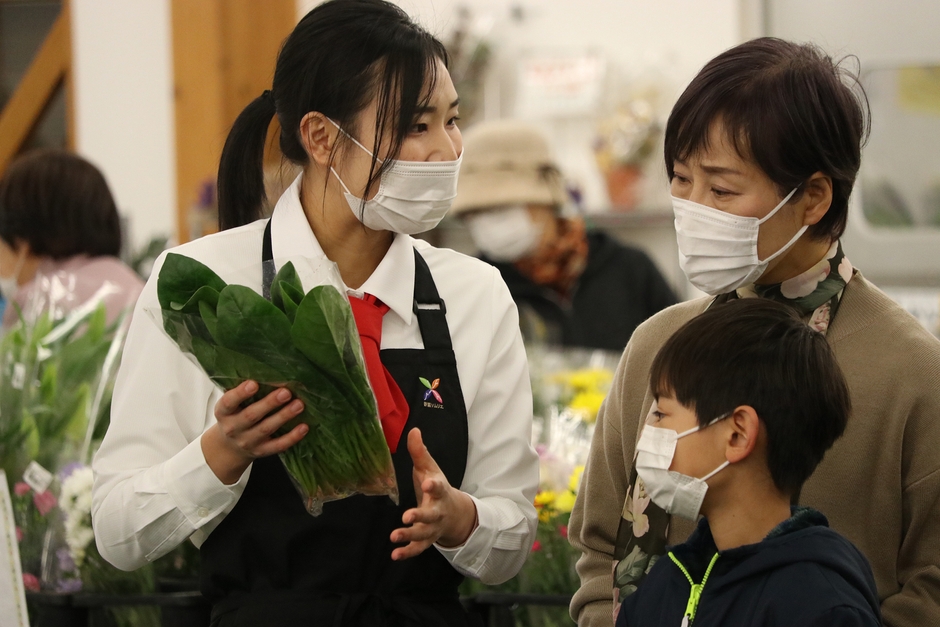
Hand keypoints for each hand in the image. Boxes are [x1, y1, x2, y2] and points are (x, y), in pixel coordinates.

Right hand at [201, 380, 305, 483]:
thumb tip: (265, 370)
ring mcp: (248, 441)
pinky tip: (304, 427)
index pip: (229, 402)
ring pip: (267, 429)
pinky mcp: (262, 451)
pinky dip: (292, 437)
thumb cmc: (235, 416)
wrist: (229, 448)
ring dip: (284, 416)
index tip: (253, 383)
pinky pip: (278, 445)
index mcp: (223, 412)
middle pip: (251, 415)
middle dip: (269, 403)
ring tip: (299, 404)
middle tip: (286, 392)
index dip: (240, 393)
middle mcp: (233, 428)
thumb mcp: (231, 404)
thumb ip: (242, 391)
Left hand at [390, 428, 477, 560]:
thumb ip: (419, 452)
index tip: (427, 482)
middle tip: (407, 517)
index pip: (438, 487)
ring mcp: (433, 527)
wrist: (453, 513)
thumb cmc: (436, 486)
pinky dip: (408, 552)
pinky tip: (395, 555)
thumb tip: (413, 429)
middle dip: (420, 516)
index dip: (434, 485)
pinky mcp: (426, 540)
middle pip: (431, 515)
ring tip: (394, 536)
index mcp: (439, 491)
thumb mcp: (429, 468)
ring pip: (424, 534)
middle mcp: (438, 511)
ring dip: (410, 536)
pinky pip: (418, 548)